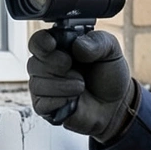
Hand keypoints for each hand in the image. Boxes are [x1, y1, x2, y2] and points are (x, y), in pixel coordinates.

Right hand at [27, 28, 135, 143]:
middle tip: (73, 67)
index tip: (52, 45)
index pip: (38, 41)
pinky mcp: (45, 108)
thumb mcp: (111, 51)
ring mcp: (44, 88)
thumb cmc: (109, 76)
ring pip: (37, 84)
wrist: (116, 105)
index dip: (41, 43)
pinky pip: (41, 104)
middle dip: (57, 65)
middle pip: (34, 63)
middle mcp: (48, 66)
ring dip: (63, 85)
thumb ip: (97, 41)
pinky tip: (73, 100)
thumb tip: (78, 45)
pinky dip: (60, 101)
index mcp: (60, 47)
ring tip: (80, 85)